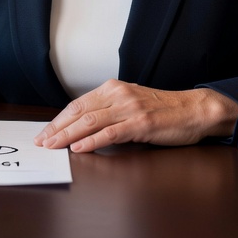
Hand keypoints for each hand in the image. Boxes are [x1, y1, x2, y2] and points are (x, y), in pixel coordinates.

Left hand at [33, 80, 237, 151]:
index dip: (59, 119)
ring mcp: (130, 109)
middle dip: (57, 128)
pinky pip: (111, 133)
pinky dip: (92, 141)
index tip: (45, 132)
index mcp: (113, 89)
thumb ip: (110, 112)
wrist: (195, 110)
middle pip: (79, 112)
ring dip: (68, 135)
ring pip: (91, 121)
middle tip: (41, 142)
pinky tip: (79, 148)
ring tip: (53, 146)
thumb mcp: (132, 105)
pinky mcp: (141, 124)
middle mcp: (119, 95)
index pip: (78, 104)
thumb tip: (83, 128)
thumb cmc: (164, 111)